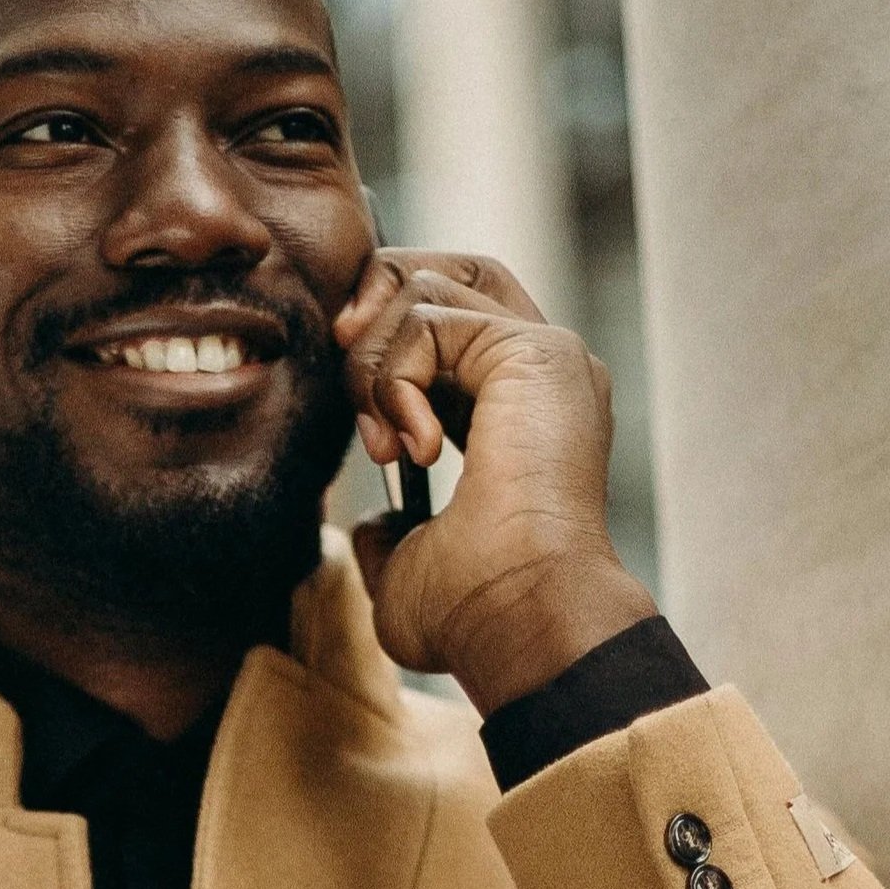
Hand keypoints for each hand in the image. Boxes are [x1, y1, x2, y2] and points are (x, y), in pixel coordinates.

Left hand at [333, 251, 656, 714]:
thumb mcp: (408, 564)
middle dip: (372, 302)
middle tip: (342, 365)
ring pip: (422, 286)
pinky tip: (414, 448)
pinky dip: (393, 378)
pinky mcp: (537, 351)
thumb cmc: (473, 612)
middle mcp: (543, 369)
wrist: (518, 621)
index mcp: (519, 408)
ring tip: (385, 445)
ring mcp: (547, 354)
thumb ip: (391, 528)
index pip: (445, 318)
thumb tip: (372, 523)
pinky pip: (428, 315)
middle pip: (445, 267)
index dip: (381, 338)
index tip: (360, 418)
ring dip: (371, 362)